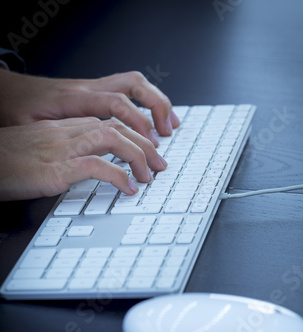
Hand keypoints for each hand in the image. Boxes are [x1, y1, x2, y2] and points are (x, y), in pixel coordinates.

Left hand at [0, 69, 179, 143]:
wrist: (9, 91)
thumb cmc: (18, 110)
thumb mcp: (30, 129)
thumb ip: (56, 140)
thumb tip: (80, 160)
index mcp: (74, 98)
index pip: (116, 103)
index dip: (138, 123)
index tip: (149, 145)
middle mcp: (88, 88)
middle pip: (132, 86)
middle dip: (156, 108)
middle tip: (166, 135)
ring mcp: (92, 87)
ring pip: (133, 83)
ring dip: (156, 103)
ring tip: (169, 127)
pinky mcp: (94, 92)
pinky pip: (126, 90)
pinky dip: (145, 104)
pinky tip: (152, 120)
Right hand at [0, 117, 167, 200]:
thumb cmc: (6, 159)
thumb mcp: (41, 150)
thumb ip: (66, 151)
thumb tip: (90, 164)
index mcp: (65, 127)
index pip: (110, 122)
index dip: (135, 135)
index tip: (149, 151)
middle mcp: (67, 133)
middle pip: (118, 127)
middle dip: (146, 144)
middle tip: (160, 165)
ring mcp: (62, 148)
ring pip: (112, 139)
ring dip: (138, 156)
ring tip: (149, 176)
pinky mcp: (55, 168)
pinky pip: (96, 166)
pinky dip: (118, 176)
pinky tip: (128, 188)